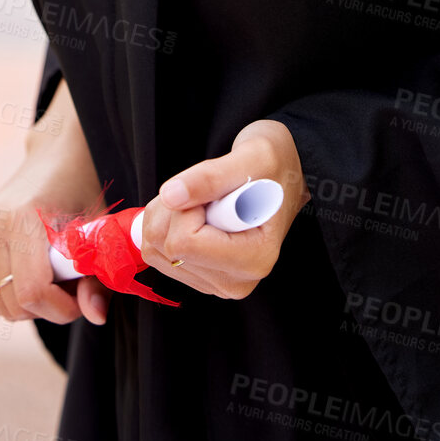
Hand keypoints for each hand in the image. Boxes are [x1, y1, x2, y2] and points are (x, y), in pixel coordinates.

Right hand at [0, 76, 110, 327]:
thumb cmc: (82, 192)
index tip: (82, 296)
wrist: (54, 163)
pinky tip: (33, 268)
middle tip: (72, 282)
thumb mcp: (98, 231)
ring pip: (2, 306)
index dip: (61, 307)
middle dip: (50, 306)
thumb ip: (98, 277)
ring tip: (54, 271)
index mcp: (17, 218)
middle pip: (16, 305)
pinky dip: (16, 294)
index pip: (31, 291)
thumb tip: (96, 316)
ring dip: (33, 302)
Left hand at [137, 120, 309, 299]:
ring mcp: (218, 283)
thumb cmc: (274, 163)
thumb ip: (209, 177)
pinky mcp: (202, 278)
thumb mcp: (251, 157)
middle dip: (174, 209)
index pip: (184, 243)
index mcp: (254, 258)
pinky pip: (157, 254)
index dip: (187, 206)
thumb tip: (170, 196)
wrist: (284, 174)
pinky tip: (197, 214)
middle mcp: (237, 281)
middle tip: (207, 191)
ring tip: (205, 200)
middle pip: (164, 247)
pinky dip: (167, 225)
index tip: (212, 189)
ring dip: (168, 215)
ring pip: (155, 250)